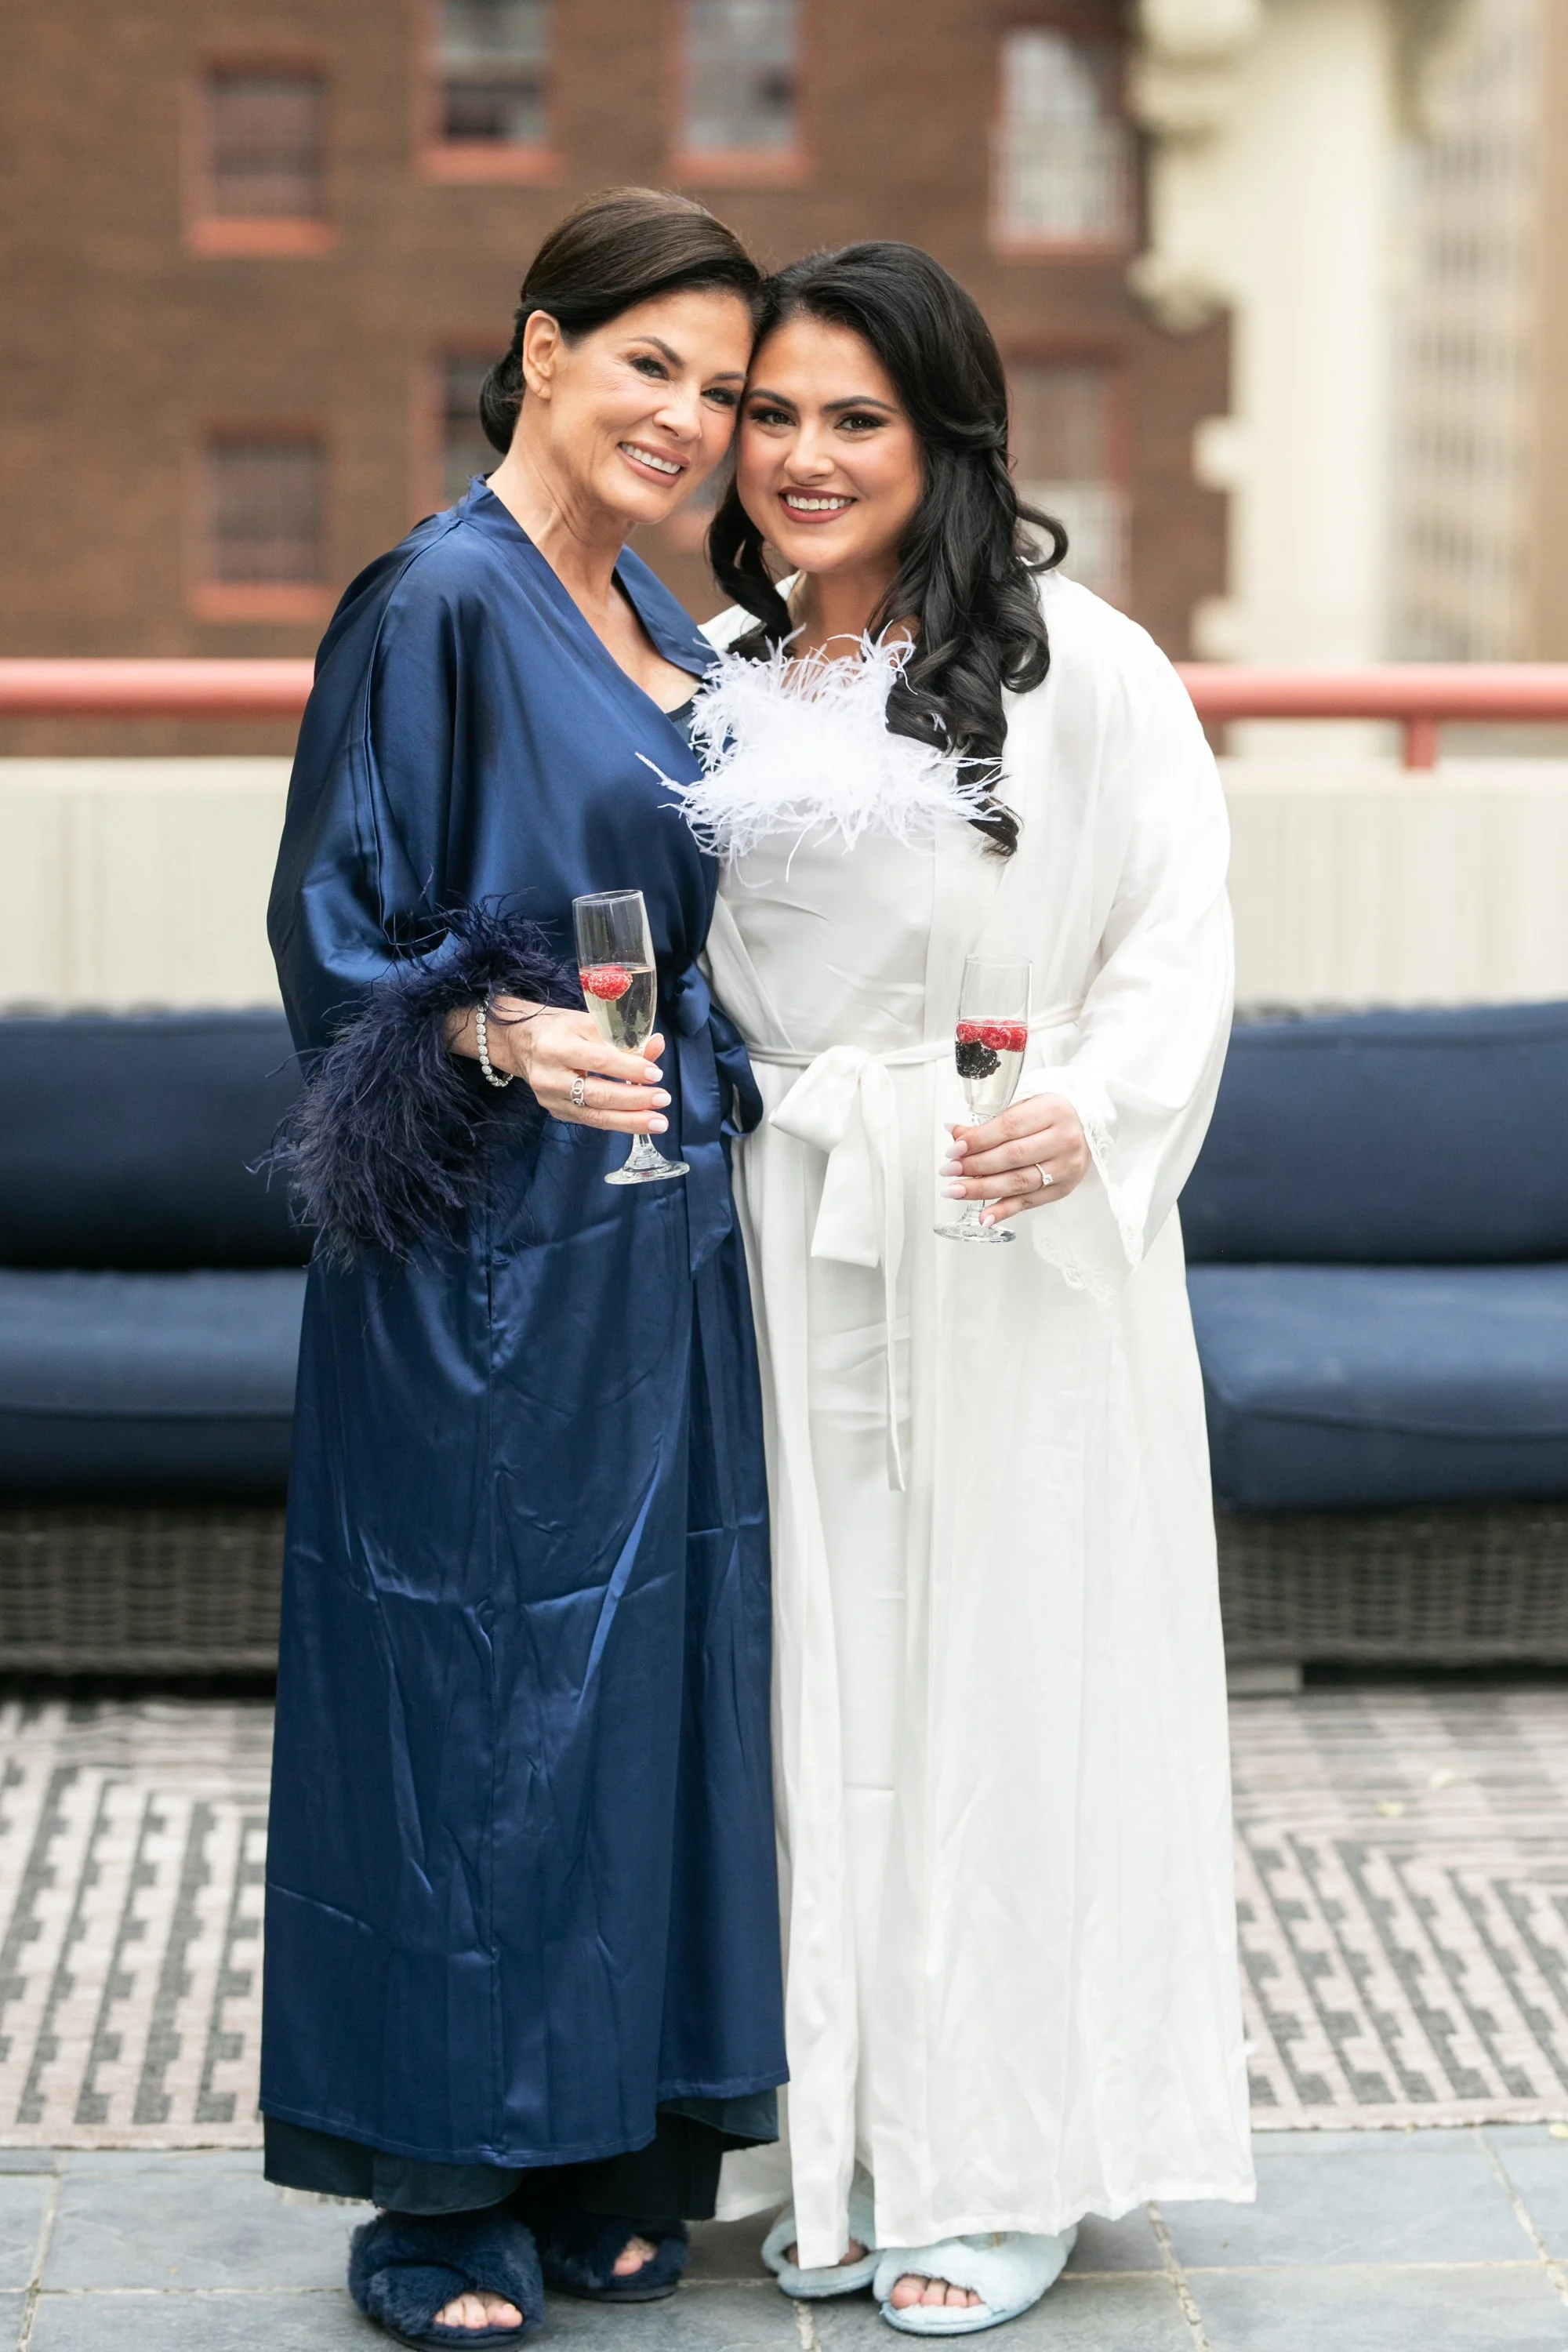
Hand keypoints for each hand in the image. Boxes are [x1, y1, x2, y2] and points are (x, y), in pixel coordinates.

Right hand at [453, 999, 670, 1133]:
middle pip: (597, 1094)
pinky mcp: (556, 1112)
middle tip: (663, 1099)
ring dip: (630, 1121)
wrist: (522, 1044)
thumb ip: (622, 1036)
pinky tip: (639, 1123)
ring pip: (595, 1115)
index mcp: (556, 1046)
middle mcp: (549, 1076)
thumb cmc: (559, 1029)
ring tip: (658, 1122)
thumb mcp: (588, 1023)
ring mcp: (550, 1099)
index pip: (598, 1061)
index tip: (655, 1074)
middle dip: (634, 1100)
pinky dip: (617, 1122)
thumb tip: (657, 1044)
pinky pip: (590, 1120)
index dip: (628, 1069)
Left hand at [941, 1092, 1088, 1229]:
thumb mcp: (1024, 1108)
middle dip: (975, 1166)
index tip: (955, 1149)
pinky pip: (1029, 1202)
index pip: (1009, 1127)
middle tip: (950, 1171)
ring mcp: (1065, 1167)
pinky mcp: (1063, 1188)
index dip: (979, 1140)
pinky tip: (984, 1216)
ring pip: (1019, 1182)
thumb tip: (956, 1134)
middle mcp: (1063, 1139)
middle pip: (1012, 1157)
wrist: (1086, 1129)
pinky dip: (1004, 1210)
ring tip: (956, 1191)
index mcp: (1053, 1111)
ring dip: (983, 1189)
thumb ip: (991, 1123)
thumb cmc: (1050, 1117)